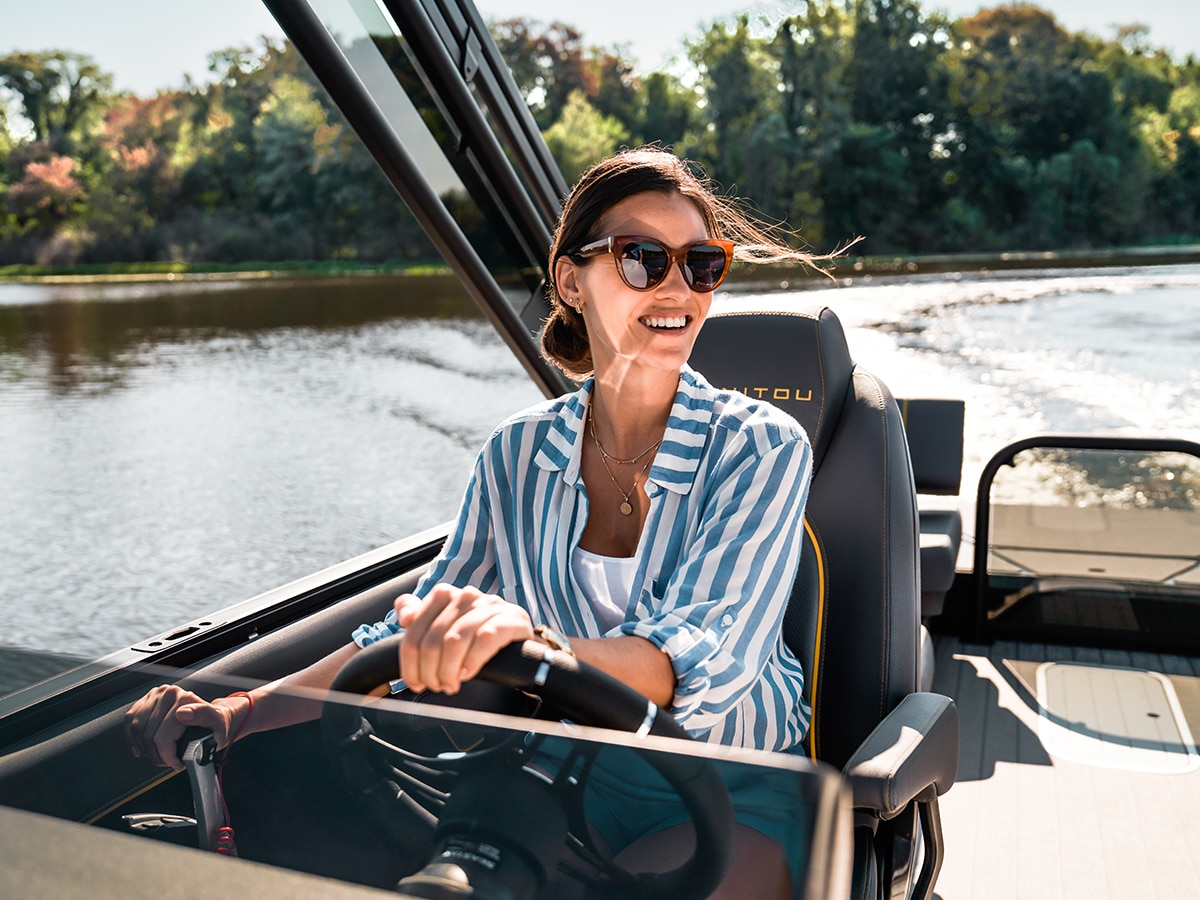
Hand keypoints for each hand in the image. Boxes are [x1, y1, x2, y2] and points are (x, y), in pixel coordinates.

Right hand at [124, 685, 247, 769]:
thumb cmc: (215, 723)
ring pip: (137, 730)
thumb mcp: (218, 723)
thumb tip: (183, 713)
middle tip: (168, 761)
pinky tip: (141, 746)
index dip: (168, 755)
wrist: (213, 716)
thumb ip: (204, 715)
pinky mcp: (145, 700)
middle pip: (149, 735)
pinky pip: (129, 721)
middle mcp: (168, 693)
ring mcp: (155, 696)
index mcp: (185, 699)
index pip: (163, 736)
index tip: (177, 763)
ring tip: (158, 755)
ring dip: (144, 748)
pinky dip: (132, 737)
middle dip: (157, 755)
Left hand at [394, 584, 533, 694]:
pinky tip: (468, 673)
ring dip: (449, 671)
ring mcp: (490, 605)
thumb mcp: (445, 625)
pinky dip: (472, 661)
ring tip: (451, 684)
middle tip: (436, 686)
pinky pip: (485, 640)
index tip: (415, 683)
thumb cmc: (476, 634)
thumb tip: (405, 617)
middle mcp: (466, 595)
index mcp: (445, 594)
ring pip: (455, 640)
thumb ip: (419, 616)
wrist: (518, 639)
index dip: (410, 662)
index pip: (414, 629)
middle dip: (430, 671)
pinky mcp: (512, 619)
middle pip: (433, 639)